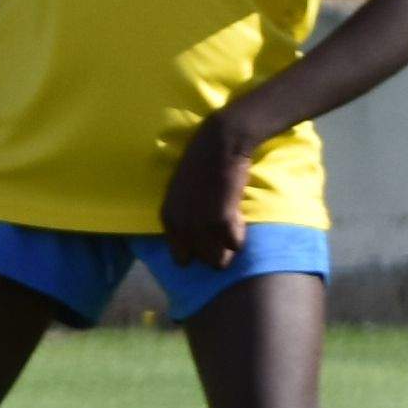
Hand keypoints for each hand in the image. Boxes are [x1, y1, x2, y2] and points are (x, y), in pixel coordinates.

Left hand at [159, 112, 259, 267]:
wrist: (219, 145)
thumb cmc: (202, 164)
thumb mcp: (180, 193)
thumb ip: (183, 216)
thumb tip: (194, 238)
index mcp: (167, 218)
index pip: (180, 258)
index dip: (197, 251)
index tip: (208, 239)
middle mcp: (180, 226)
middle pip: (201, 262)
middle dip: (215, 253)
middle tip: (224, 233)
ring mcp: (198, 225)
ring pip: (219, 260)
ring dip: (229, 246)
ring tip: (232, 225)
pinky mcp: (220, 220)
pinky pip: (235, 245)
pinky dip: (240, 235)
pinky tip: (238, 216)